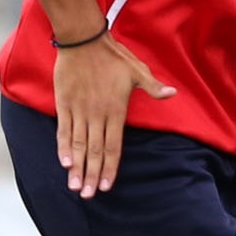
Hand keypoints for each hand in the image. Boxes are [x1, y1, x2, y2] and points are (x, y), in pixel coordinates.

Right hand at [53, 31, 172, 197]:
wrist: (83, 40)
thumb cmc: (114, 57)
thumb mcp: (138, 71)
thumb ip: (153, 87)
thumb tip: (172, 94)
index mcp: (116, 111)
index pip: (113, 147)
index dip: (110, 167)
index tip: (107, 185)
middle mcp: (96, 114)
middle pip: (94, 151)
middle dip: (91, 175)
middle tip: (89, 195)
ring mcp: (79, 110)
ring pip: (77, 145)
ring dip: (76, 167)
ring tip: (75, 186)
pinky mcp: (64, 104)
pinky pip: (63, 130)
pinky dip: (62, 147)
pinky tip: (64, 163)